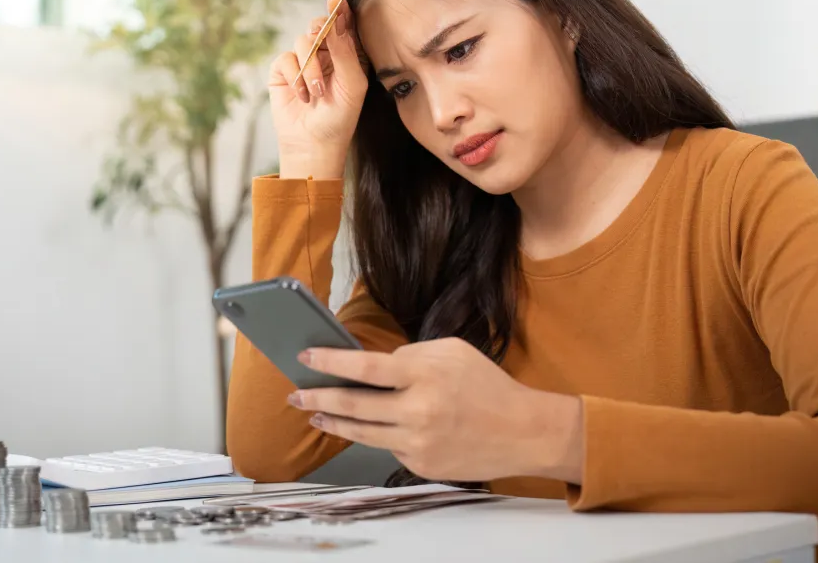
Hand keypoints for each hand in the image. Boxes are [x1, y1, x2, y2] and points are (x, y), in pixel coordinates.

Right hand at [268, 0, 368, 179]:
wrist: (314, 144)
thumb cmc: (340, 117)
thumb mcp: (352, 83)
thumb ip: (345, 50)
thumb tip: (336, 18)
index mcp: (348, 55)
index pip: (344, 25)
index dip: (340, 10)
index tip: (336, 0)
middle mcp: (326, 54)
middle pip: (320, 25)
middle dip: (321, 32)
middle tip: (320, 40)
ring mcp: (304, 61)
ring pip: (303, 41)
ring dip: (310, 67)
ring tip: (316, 92)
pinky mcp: (284, 71)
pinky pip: (286, 58)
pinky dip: (295, 77)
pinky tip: (302, 96)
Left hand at [286, 338, 584, 483]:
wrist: (522, 432)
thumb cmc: (487, 385)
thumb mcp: (452, 351)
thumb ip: (411, 355)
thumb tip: (375, 367)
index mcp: (425, 375)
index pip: (365, 368)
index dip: (330, 363)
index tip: (305, 357)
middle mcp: (417, 411)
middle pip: (353, 405)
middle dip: (317, 397)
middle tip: (295, 393)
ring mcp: (417, 442)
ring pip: (361, 432)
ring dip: (333, 421)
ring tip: (315, 413)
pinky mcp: (420, 465)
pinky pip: (388, 447)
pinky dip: (376, 435)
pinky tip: (366, 426)